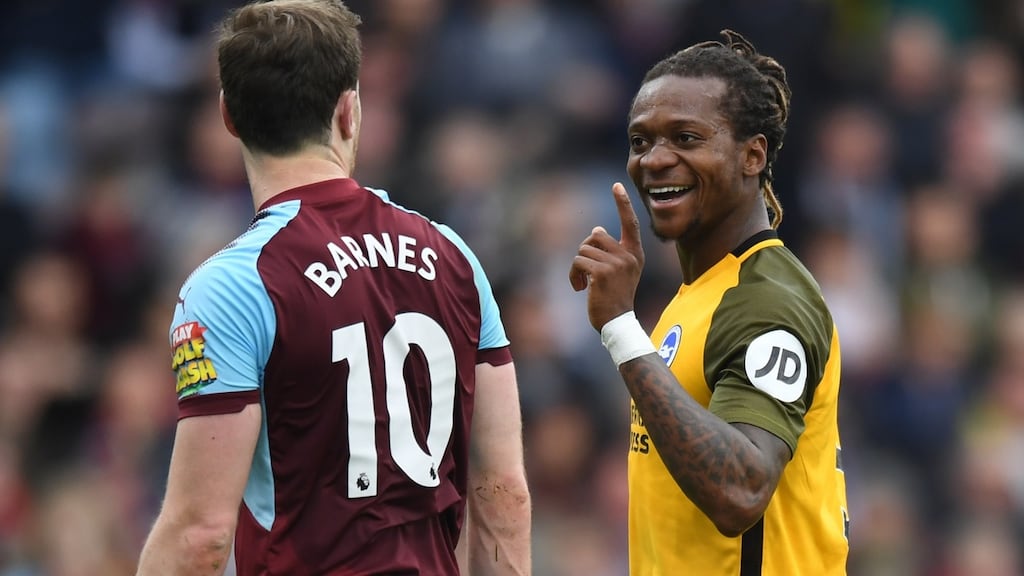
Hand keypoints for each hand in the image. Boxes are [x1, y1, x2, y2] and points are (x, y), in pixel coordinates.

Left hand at [569, 182, 644, 330]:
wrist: (617, 323)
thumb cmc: (614, 297)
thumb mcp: (619, 272)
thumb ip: (611, 251)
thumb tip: (597, 228)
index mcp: (634, 253)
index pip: (629, 223)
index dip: (623, 203)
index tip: (617, 185)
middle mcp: (629, 255)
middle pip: (595, 235)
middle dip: (585, 251)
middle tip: (586, 272)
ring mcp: (616, 264)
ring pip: (583, 249)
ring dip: (577, 266)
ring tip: (583, 283)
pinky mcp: (602, 273)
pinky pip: (578, 261)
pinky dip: (573, 275)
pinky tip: (579, 288)